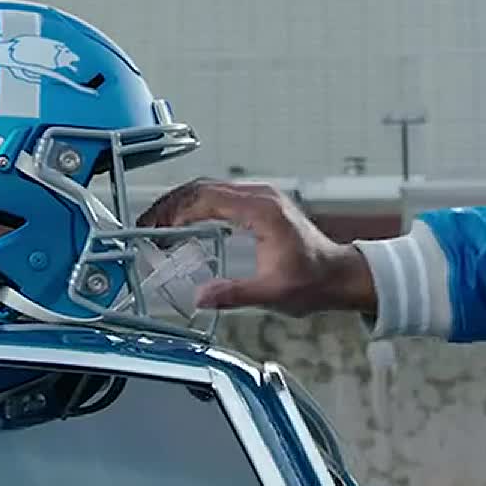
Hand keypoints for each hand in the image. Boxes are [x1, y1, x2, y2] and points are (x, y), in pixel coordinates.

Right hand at [138, 180, 376, 317]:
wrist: (339, 275)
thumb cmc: (314, 281)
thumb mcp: (273, 293)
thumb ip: (235, 294)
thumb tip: (200, 297)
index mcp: (262, 210)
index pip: (206, 199)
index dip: (175, 212)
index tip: (155, 229)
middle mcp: (260, 197)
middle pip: (202, 188)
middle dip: (169, 206)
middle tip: (145, 227)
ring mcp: (260, 197)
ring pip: (208, 189)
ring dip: (180, 204)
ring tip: (157, 226)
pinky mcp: (259, 204)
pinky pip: (219, 197)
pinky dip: (195, 207)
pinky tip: (183, 224)